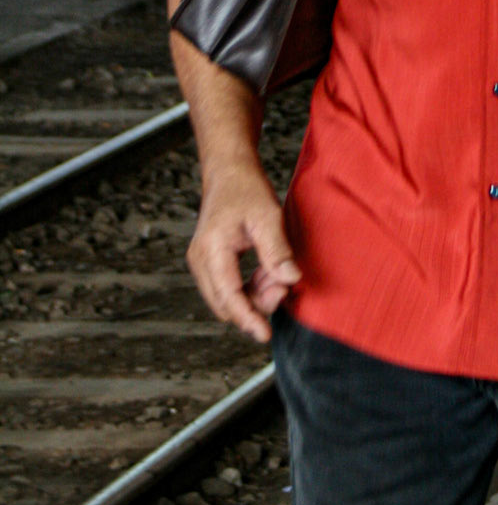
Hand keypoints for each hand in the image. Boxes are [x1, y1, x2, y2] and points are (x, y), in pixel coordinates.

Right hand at [186, 158, 299, 343]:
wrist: (228, 170)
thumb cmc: (245, 188)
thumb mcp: (267, 215)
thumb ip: (277, 250)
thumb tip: (290, 280)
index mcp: (211, 251)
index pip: (229, 297)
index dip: (248, 318)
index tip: (265, 334)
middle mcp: (200, 261)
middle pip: (227, 304)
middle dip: (257, 304)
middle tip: (284, 285)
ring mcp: (202, 263)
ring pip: (228, 299)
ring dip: (254, 295)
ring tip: (278, 272)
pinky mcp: (209, 262)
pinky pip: (229, 287)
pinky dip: (249, 286)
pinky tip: (269, 271)